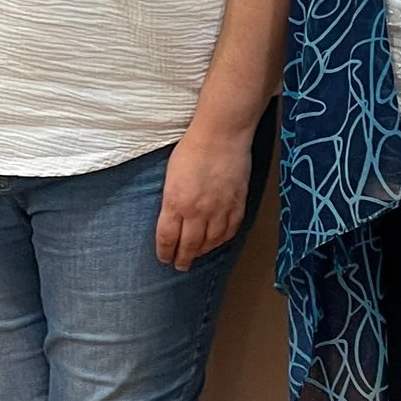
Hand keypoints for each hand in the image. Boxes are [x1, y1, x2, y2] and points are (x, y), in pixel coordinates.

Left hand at [155, 124, 252, 270]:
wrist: (221, 135)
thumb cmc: (192, 149)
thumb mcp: (170, 175)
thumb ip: (171, 200)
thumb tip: (173, 218)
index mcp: (175, 203)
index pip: (167, 238)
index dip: (165, 252)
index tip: (164, 258)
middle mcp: (197, 212)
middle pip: (189, 246)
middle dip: (183, 259)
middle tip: (180, 266)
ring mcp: (219, 210)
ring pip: (210, 243)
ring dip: (202, 252)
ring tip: (197, 255)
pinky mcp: (237, 205)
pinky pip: (229, 232)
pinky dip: (222, 240)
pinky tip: (216, 241)